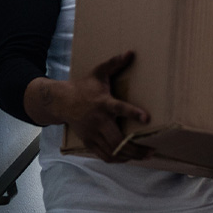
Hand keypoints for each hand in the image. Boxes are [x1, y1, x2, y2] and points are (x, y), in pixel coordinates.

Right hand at [27, 51, 152, 162]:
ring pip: (112, 151)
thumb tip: (131, 52)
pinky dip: (117, 159)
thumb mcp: (98, 72)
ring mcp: (92, 134)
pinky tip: (129, 159)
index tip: (147, 118)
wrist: (61, 102)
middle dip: (135, 147)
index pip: (119, 108)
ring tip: (145, 156)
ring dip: (130, 156)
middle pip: (117, 140)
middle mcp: (98, 121)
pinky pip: (104, 156)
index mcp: (103, 103)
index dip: (133, 113)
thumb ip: (115, 63)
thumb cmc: (84, 86)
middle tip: (152, 150)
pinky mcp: (89, 142)